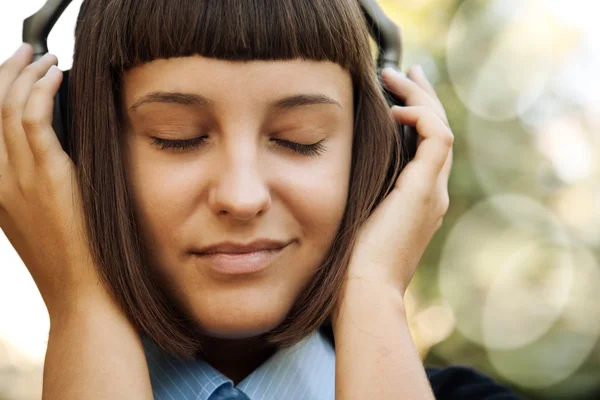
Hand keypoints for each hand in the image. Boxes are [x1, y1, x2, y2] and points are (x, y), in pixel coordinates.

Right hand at [0, 44, 101, 315]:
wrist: (81, 293)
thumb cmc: (74, 258)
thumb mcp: (42, 219)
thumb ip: (36, 184)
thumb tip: (54, 146)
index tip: (14, 71)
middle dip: (5, 72)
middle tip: (27, 53)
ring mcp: (18, 178)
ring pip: (7, 107)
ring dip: (25, 74)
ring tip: (45, 58)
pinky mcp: (47, 176)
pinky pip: (33, 119)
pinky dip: (42, 89)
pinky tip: (57, 75)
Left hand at [340, 65, 452, 299]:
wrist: (363, 290)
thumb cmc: (350, 261)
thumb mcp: (356, 216)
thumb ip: (361, 192)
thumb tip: (342, 167)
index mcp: (417, 200)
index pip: (425, 147)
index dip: (414, 116)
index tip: (395, 94)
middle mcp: (432, 193)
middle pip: (437, 132)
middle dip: (422, 98)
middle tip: (405, 72)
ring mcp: (432, 191)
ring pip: (440, 128)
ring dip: (419, 98)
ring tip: (395, 76)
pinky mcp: (424, 189)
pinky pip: (436, 138)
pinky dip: (419, 116)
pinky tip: (394, 108)